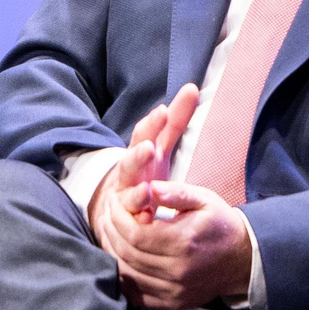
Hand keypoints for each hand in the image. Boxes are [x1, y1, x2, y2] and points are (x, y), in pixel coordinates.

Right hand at [87, 84, 199, 258]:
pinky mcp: (124, 220)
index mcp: (140, 154)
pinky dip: (137, 221)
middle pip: (130, 162)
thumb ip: (175, 122)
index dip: (152, 124)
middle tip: (148, 148)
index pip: (144, 135)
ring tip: (146, 192)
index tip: (163, 111)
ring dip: (137, 194)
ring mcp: (125, 198)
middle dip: (138, 156)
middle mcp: (129, 175)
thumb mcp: (161, 146)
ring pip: (129, 194)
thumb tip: (192, 88)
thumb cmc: (144, 173)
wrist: (116, 208)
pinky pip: (130, 221)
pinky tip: (146, 219)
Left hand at [105, 178, 253, 309]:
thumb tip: (149, 187)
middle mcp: (178, 270)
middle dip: (110, 232)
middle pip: (127, 253)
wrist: (243, 259)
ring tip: (108, 233)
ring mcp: (175, 290)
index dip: (117, 218)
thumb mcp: (204, 200)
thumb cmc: (220, 224)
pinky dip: (123, 277)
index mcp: (184, 242)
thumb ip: (176, 192)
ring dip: (112, 253)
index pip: (134, 233)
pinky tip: (119, 258)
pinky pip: (136, 294)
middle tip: (105, 216)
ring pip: (127, 274)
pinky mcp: (173, 302)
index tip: (112, 203)